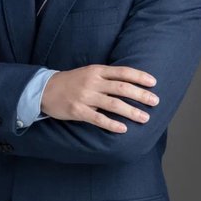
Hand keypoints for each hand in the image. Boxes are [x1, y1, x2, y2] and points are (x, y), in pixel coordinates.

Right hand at [41, 64, 158, 132]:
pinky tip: (123, 129)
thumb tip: (130, 82)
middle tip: (155, 101)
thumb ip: (106, 76)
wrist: (44, 89)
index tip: (154, 82)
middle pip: (122, 88)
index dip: (139, 76)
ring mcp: (85, 97)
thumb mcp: (88, 72)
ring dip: (131, 111)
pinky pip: (98, 119)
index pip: (123, 72)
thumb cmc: (71, 81)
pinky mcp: (78, 111)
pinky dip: (112, 124)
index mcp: (97, 70)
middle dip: (141, 95)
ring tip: (144, 118)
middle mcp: (92, 82)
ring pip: (113, 104)